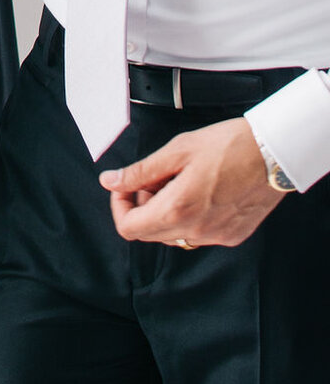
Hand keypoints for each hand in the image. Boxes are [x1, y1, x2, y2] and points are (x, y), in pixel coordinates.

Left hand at [99, 118, 284, 246]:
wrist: (273, 153)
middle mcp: (197, 230)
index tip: (125, 187)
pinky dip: (189, 217)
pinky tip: (200, 191)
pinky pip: (198, 234)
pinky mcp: (232, 236)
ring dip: (165, 212)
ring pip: (173, 235)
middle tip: (155, 178)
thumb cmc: (229, 146)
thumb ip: (140, 171)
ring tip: (179, 181)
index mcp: (178, 209)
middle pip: (148, 234)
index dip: (120, 206)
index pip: (129, 228)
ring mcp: (216, 237)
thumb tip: (111, 182)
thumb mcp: (176, 150)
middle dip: (142, 206)